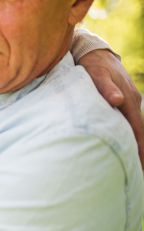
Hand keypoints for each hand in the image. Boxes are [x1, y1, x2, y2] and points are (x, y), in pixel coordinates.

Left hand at [78, 49, 143, 168]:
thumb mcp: (95, 75)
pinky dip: (131, 137)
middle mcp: (132, 103)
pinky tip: (127, 149)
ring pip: (135, 129)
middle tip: (139, 177)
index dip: (139, 149)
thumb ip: (105, 89)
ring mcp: (129, 103)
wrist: (93, 53)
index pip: (137, 130)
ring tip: (135, 169)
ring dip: (137, 148)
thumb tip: (117, 101)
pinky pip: (129, 124)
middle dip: (141, 155)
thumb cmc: (92, 66)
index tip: (139, 167)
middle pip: (140, 133)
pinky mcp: (122, 103)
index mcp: (128, 101)